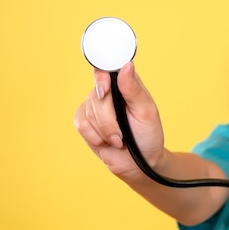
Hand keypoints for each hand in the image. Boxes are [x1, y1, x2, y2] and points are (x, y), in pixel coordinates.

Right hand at [74, 62, 164, 179]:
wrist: (140, 164)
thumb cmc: (148, 135)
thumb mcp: (146, 112)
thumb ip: (134, 90)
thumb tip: (127, 65)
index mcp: (126, 83)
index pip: (107, 68)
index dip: (102, 76)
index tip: (106, 89)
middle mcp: (109, 91)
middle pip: (97, 95)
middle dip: (109, 119)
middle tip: (122, 133)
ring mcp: (94, 106)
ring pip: (89, 111)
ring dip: (105, 131)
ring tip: (119, 139)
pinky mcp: (84, 121)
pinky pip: (81, 124)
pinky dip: (94, 136)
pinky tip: (106, 141)